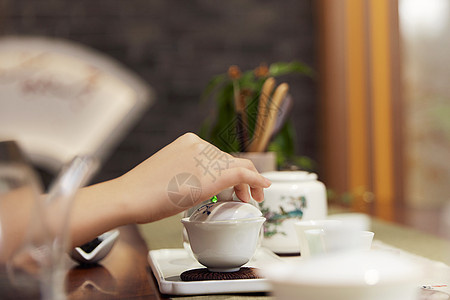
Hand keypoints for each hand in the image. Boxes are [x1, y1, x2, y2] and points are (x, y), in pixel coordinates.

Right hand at [69, 133, 270, 245]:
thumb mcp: (169, 173)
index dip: (233, 170)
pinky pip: (243, 173)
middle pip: (231, 162)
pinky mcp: (214, 172)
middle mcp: (200, 144)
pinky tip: (262, 187)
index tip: (237, 184)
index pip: (219, 156)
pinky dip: (256, 180)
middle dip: (243, 179)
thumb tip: (200, 183)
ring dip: (250, 182)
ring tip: (252, 197)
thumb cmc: (143, 191)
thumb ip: (187, 171)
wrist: (129, 196)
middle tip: (247, 195)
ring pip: (239, 168)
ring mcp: (207, 157)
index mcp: (188, 142)